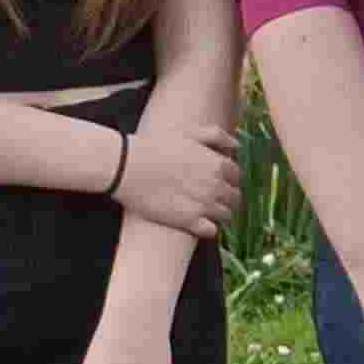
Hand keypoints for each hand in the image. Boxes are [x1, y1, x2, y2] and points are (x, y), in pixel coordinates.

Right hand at [111, 109, 240, 239]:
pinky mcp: (189, 220)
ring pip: (226, 216)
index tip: (219, 183)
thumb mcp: (189, 133)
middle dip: (227, 199)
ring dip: (219, 215)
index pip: (237, 177)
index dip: (229, 181)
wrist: (126, 166)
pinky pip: (212, 231)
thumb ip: (217, 137)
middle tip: (211, 199)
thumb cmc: (155, 147)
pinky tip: (198, 223)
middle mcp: (216, 185)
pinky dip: (209, 229)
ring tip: (204, 212)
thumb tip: (237, 146)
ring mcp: (204, 204)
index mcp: (219, 164)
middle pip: (235, 198)